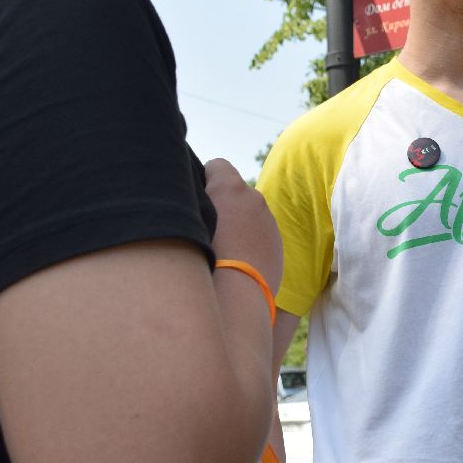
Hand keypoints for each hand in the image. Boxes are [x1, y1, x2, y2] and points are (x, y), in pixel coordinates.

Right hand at [203, 158, 283, 293]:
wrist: (235, 297)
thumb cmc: (201, 258)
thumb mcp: (185, 222)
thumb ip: (191, 201)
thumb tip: (190, 199)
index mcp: (231, 187)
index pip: (217, 165)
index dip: (203, 178)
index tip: (194, 198)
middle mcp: (255, 198)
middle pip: (234, 190)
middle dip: (222, 202)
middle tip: (204, 226)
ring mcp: (269, 221)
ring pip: (248, 213)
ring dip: (236, 223)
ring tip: (220, 249)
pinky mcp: (278, 243)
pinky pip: (259, 233)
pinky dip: (249, 240)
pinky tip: (235, 261)